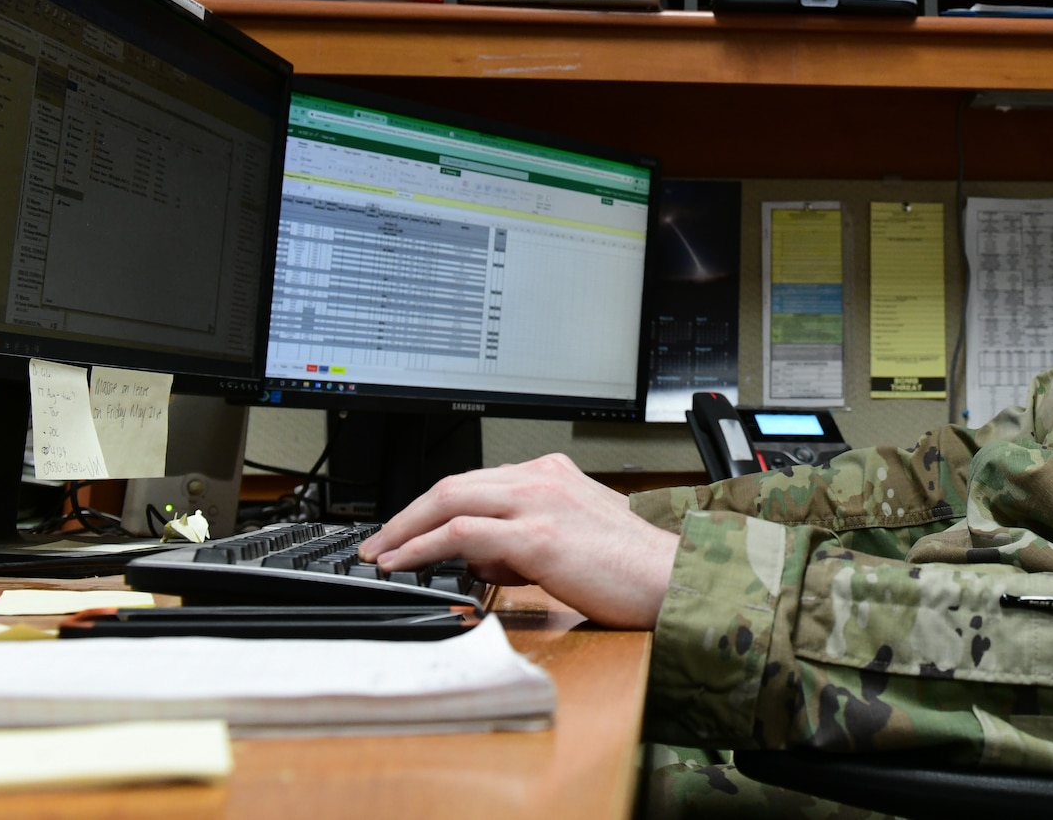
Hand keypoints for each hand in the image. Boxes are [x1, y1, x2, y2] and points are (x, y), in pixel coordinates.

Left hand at [357, 454, 678, 628]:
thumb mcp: (574, 536)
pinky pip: (462, 533)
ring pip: (449, 500)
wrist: (674, 579)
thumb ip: (527, 537)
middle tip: (378, 542)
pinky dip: (424, 547)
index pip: (476, 481)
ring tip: (381, 556)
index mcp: (552, 473)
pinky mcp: (536, 536)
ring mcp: (538, 502)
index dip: (432, 506)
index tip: (407, 528)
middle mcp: (541, 478)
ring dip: (405, 529)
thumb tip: (484, 558)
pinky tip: (406, 563)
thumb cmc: (633, 567)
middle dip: (406, 514)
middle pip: (452, 484)